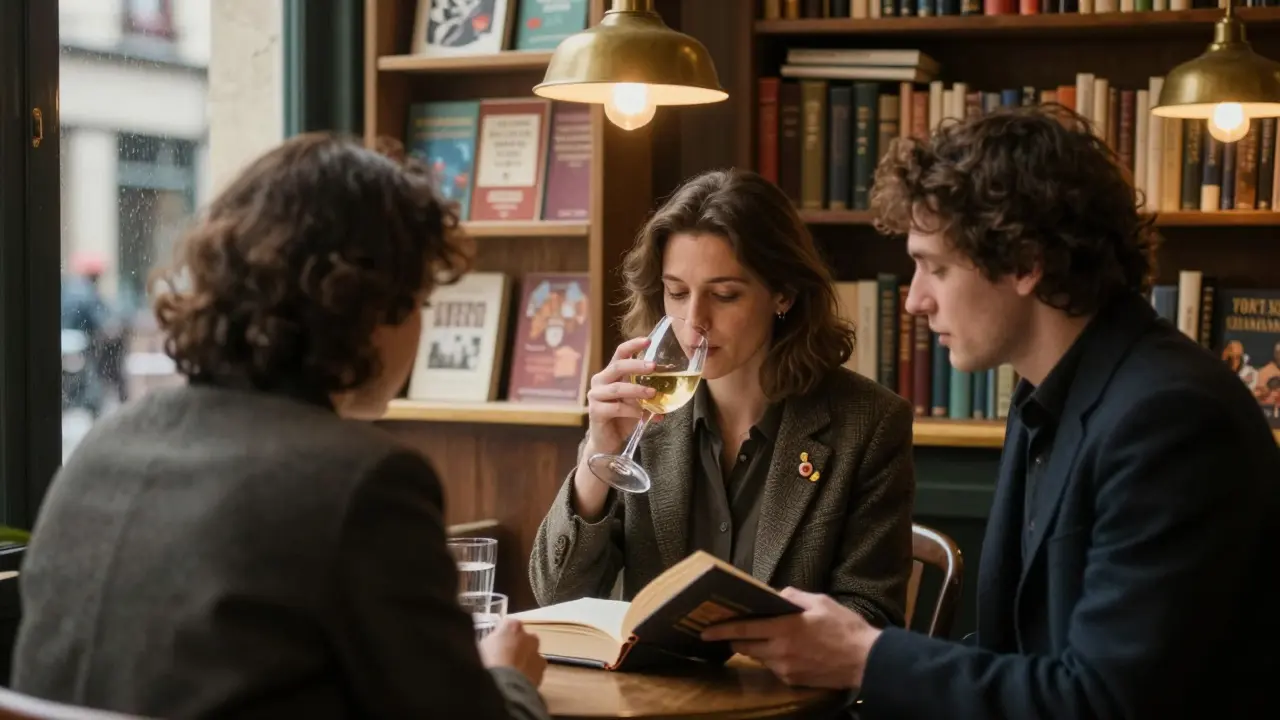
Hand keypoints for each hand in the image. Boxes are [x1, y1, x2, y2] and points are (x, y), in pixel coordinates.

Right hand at [478, 618, 546, 687]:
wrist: (503, 687)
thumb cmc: (487, 663)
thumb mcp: (480, 648)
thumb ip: (490, 642)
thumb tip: (491, 645)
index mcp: (512, 626)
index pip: (506, 626)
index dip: (500, 637)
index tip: (493, 646)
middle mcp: (529, 636)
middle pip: (522, 639)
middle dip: (515, 647)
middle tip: (503, 660)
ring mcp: (537, 653)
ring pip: (530, 654)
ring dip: (523, 661)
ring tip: (510, 674)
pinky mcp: (542, 670)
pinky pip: (534, 670)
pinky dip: (528, 674)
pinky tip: (518, 682)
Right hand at [584, 336, 657, 456]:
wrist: (608, 442)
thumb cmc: (623, 418)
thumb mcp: (638, 402)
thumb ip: (649, 393)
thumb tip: (672, 390)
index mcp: (611, 373)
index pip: (620, 353)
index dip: (633, 345)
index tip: (648, 340)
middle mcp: (600, 381)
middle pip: (618, 366)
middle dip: (637, 365)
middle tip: (654, 367)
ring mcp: (595, 396)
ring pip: (617, 388)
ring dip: (637, 390)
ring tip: (653, 394)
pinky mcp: (595, 412)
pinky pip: (616, 408)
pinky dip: (632, 410)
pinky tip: (642, 414)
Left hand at [700, 587, 880, 689]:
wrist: (866, 661)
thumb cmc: (845, 628)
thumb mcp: (820, 602)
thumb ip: (793, 596)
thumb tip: (774, 595)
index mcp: (785, 628)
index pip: (744, 629)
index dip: (721, 629)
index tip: (705, 629)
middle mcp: (780, 651)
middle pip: (744, 646)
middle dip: (735, 638)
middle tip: (732, 629)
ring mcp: (785, 669)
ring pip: (758, 657)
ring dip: (756, 647)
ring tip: (766, 636)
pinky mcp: (793, 681)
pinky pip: (773, 668)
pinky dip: (773, 657)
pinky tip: (786, 649)